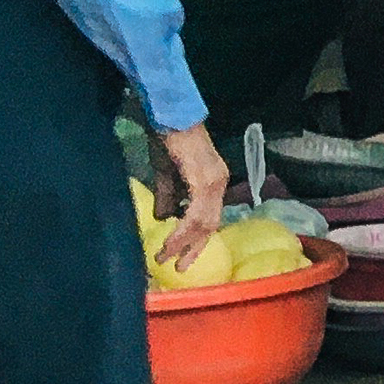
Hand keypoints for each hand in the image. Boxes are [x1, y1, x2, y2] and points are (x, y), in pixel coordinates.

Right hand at [150, 125, 227, 268]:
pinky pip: (196, 212)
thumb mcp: (166, 174)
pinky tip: (170, 240)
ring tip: (165, 256)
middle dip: (193, 248)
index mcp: (213, 182)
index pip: (209, 217)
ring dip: (183, 242)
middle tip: (178, 267)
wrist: (169, 117)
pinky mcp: (204, 179)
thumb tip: (164, 218)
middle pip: (210, 224)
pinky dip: (183, 229)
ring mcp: (215, 181)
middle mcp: (219, 182)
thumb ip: (168, 196)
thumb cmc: (168, 141)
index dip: (196, 239)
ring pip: (204, 222)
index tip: (182, 257)